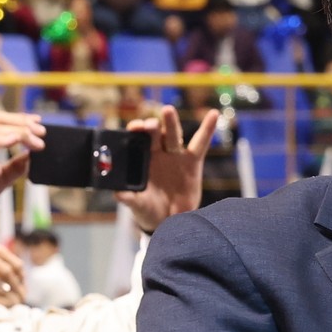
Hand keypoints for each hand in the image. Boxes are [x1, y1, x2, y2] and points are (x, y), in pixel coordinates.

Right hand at [0, 111, 42, 223]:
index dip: (20, 119)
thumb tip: (33, 157)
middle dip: (22, 122)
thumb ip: (16, 167)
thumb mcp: (1, 178)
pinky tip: (16, 140)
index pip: (0, 121)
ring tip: (35, 140)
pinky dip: (1, 140)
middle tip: (42, 131)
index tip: (39, 124)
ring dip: (18, 132)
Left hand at [119, 104, 213, 234]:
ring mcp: (175, 155)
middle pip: (154, 133)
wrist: (169, 220)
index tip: (134, 128)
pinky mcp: (192, 161)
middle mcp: (157, 152)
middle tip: (149, 124)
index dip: (136, 131)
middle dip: (151, 127)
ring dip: (170, 122)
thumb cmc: (148, 209)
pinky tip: (213, 114)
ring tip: (167, 111)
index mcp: (141, 158)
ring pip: (173, 135)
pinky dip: (208, 128)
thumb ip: (128, 198)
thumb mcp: (137, 204)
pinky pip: (200, 143)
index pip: (137, 139)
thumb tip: (117, 193)